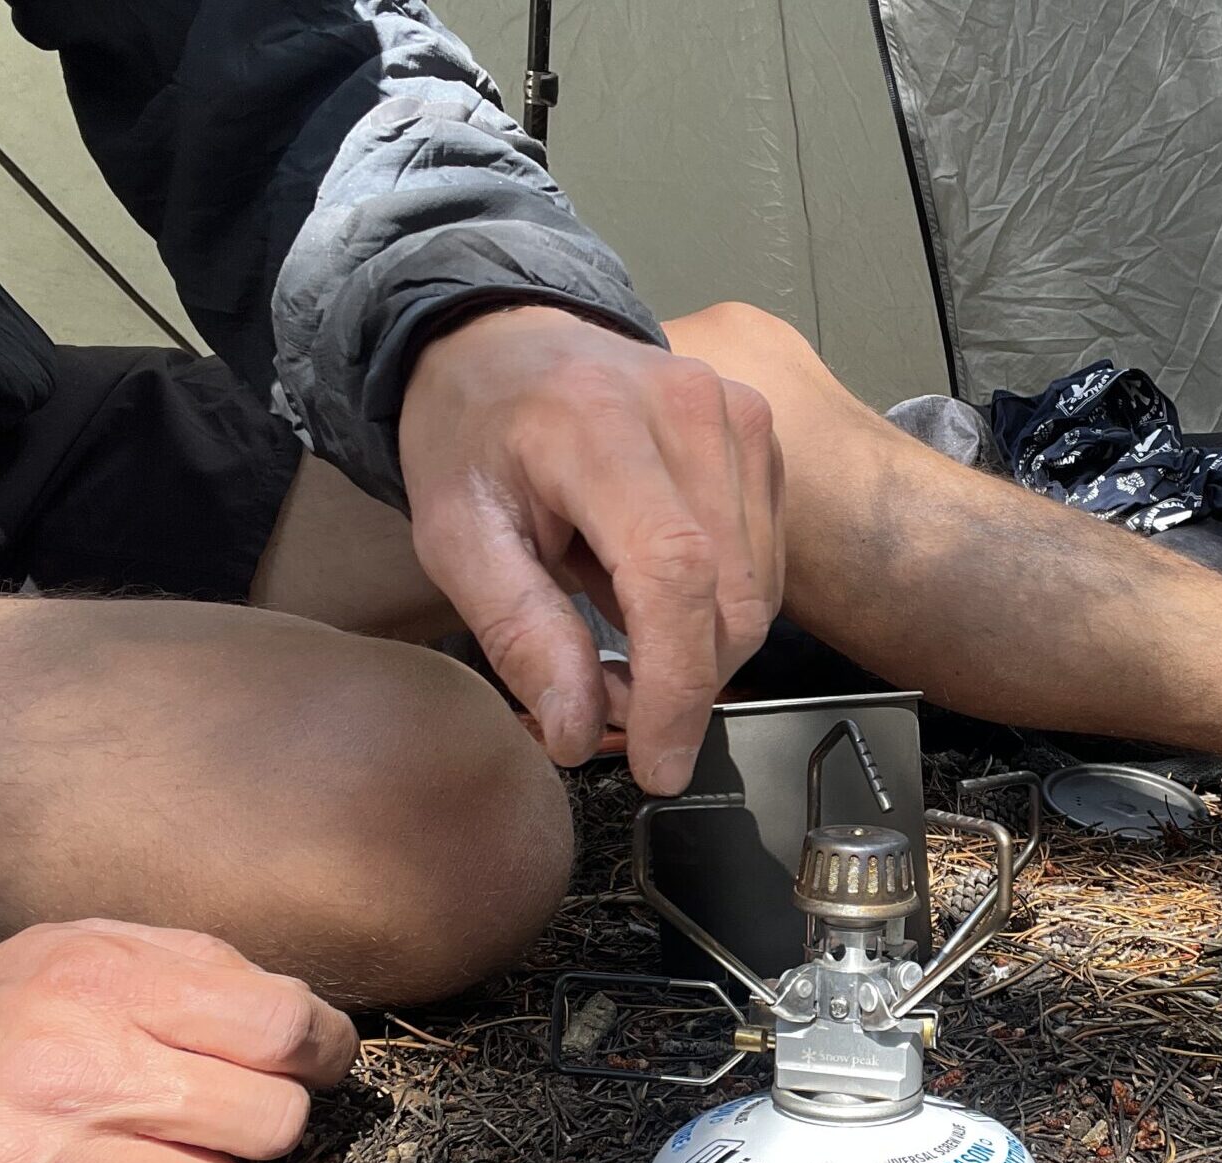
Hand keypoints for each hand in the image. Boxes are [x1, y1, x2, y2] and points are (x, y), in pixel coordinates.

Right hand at [0, 921, 358, 1162]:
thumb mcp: (77, 950)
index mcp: (104, 980)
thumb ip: (196, 965)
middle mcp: (78, 1066)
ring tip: (151, 1145)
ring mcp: (48, 1159)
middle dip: (268, 1113)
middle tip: (232, 1105)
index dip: (323, 1048)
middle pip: (273, 1118)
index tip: (318, 1056)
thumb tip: (307, 1016)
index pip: (282, 1026)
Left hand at [399, 305, 783, 793]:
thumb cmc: (474, 434)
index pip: (675, 573)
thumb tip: (578, 732)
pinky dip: (716, 612)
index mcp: (598, 425)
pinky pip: (766, 568)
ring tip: (618, 640)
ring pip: (758, 596)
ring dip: (697, 654)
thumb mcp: (456, 537)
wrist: (507, 339)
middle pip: (730, 600)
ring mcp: (740, 418)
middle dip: (679, 685)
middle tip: (604, 702)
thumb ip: (519, 632)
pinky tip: (653, 596)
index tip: (657, 764)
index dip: (676, 686)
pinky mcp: (764, 437)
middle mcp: (690, 409)